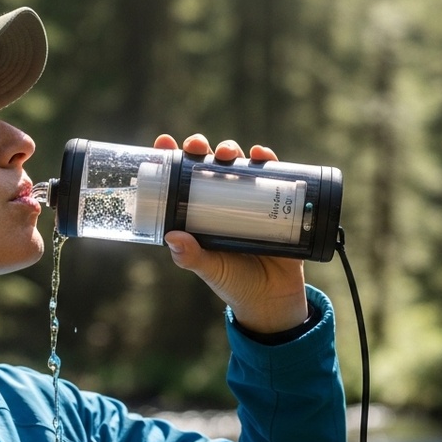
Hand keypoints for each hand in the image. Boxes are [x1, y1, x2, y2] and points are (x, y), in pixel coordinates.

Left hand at [154, 133, 308, 333]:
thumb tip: (173, 237)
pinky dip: (266, 158)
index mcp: (200, 214)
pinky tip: (261, 154)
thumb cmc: (234, 283)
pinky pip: (272, 174)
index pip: (182, 180)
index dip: (173, 158)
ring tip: (227, 153)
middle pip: (208, 164)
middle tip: (197, 146)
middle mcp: (223, 202)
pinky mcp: (276, 201)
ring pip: (237, 163)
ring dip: (231, 149)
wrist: (273, 298)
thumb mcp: (210, 269)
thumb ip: (192, 257)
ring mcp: (249, 199)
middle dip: (201, 148)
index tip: (164, 143)